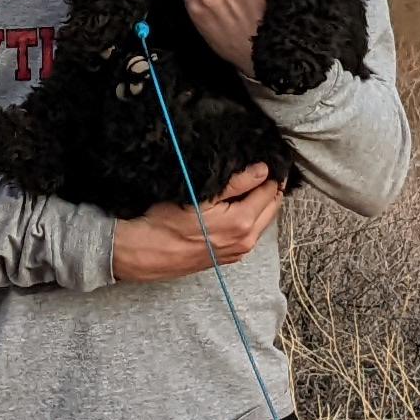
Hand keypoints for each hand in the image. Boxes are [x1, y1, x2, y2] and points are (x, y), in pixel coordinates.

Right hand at [112, 161, 282, 281]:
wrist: (147, 253)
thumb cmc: (167, 223)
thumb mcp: (202, 194)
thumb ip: (237, 183)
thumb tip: (263, 170)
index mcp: (243, 223)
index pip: (270, 191)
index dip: (272, 174)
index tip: (269, 162)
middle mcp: (246, 240)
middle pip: (271, 208)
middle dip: (271, 189)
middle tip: (263, 171)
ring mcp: (238, 252)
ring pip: (262, 222)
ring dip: (261, 204)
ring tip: (250, 186)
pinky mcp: (228, 257)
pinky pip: (250, 234)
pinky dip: (251, 219)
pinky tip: (237, 208)